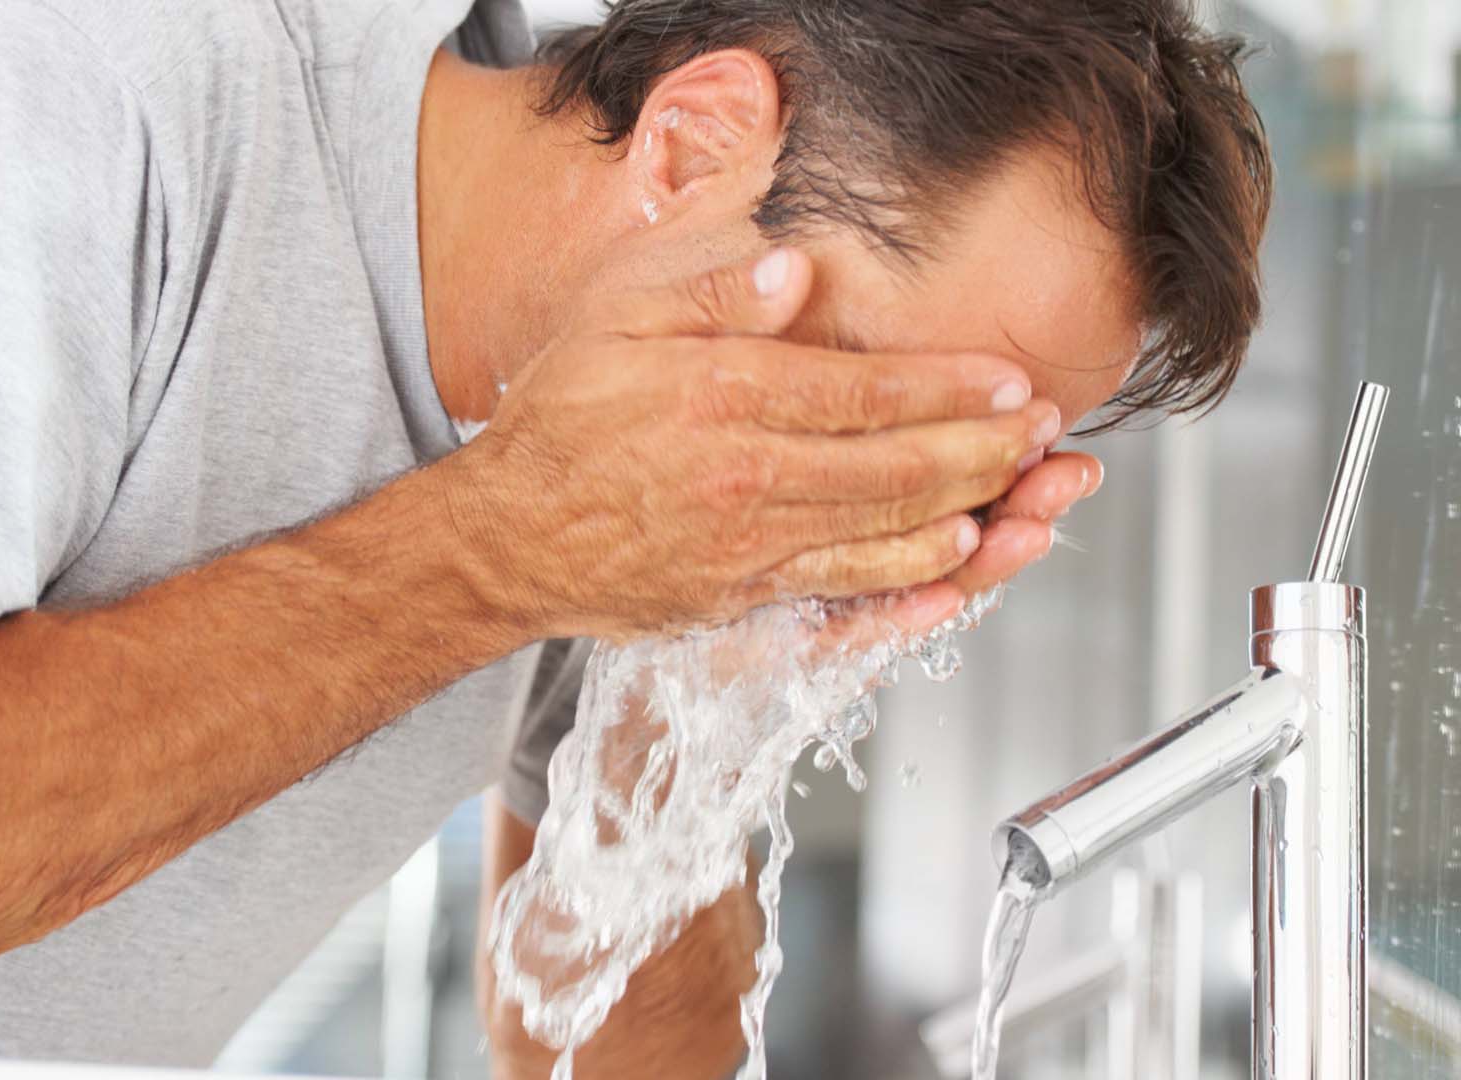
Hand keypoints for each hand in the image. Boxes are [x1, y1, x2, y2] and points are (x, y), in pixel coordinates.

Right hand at [447, 248, 1060, 641]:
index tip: (1009, 378)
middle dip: (986, 449)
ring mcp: (748, 547)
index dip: (950, 387)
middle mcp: (748, 477)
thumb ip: (707, 296)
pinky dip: (911, 578)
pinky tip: (954, 562)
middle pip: (898, 467)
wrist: (504, 538)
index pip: (867, 392)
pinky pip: (845, 590)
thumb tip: (794, 269)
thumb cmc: (556, 425)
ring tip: (1027, 494)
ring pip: (885, 532)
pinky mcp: (740, 596)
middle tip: (1047, 435)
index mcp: (723, 399)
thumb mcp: (612, 325)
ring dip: (970, 511)